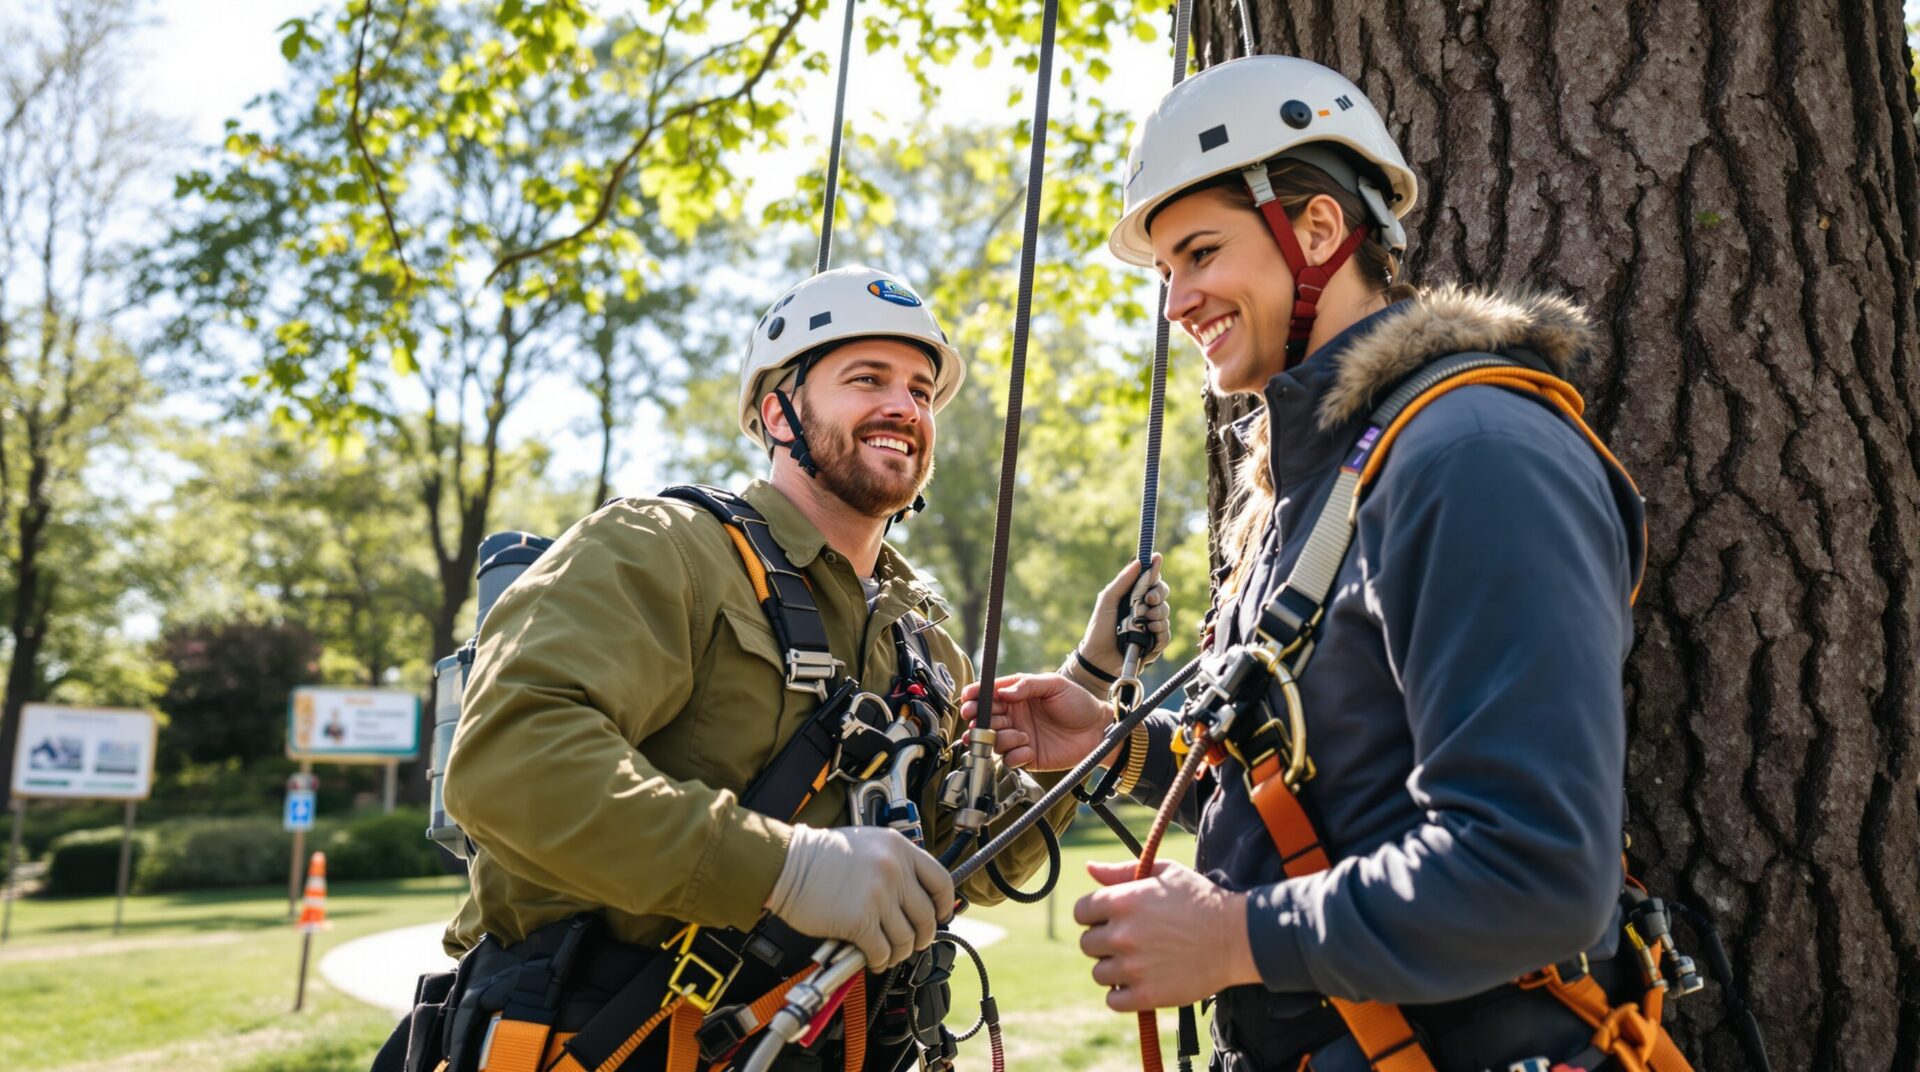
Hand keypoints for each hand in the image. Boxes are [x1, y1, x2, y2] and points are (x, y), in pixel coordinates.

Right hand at [766, 825, 954, 969]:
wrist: (787, 864)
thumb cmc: (820, 855)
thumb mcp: (868, 843)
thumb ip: (894, 863)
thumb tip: (913, 895)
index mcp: (900, 849)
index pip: (941, 881)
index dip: (944, 905)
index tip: (939, 916)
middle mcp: (894, 871)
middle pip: (926, 916)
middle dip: (921, 936)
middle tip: (911, 942)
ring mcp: (879, 896)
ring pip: (906, 939)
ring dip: (898, 952)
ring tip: (887, 953)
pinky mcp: (860, 921)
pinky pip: (882, 951)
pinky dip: (879, 960)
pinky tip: (871, 959)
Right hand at [960, 673, 1115, 771]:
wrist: (1097, 730)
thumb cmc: (1079, 703)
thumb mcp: (1055, 685)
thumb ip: (1027, 685)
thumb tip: (1004, 692)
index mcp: (1017, 696)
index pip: (988, 695)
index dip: (975, 696)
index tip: (968, 699)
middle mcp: (1014, 716)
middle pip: (984, 719)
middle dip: (979, 721)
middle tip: (984, 722)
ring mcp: (1019, 736)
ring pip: (993, 740)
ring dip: (1002, 739)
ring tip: (1023, 736)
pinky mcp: (1027, 756)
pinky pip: (1009, 759)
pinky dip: (1015, 755)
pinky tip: (1029, 749)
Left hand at [1073, 556, 1170, 682]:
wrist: (1098, 657)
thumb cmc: (1100, 627)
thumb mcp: (1107, 600)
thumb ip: (1122, 581)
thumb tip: (1138, 562)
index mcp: (1133, 597)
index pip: (1151, 580)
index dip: (1155, 572)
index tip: (1156, 562)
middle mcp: (1145, 609)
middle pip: (1163, 594)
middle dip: (1159, 594)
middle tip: (1149, 599)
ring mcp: (1151, 626)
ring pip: (1166, 613)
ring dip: (1157, 614)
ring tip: (1144, 620)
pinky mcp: (1155, 644)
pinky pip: (1166, 634)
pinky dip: (1160, 631)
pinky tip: (1150, 631)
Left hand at [1074, 859, 1258, 1010]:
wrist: (1237, 937)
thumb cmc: (1200, 900)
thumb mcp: (1164, 874)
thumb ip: (1122, 871)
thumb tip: (1089, 868)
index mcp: (1123, 901)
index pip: (1081, 912)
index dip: (1095, 915)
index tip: (1111, 919)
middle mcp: (1122, 934)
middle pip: (1087, 943)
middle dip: (1104, 941)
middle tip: (1131, 940)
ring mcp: (1133, 967)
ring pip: (1099, 972)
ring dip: (1114, 968)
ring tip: (1139, 961)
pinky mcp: (1147, 995)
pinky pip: (1113, 1000)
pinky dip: (1123, 994)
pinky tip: (1141, 982)